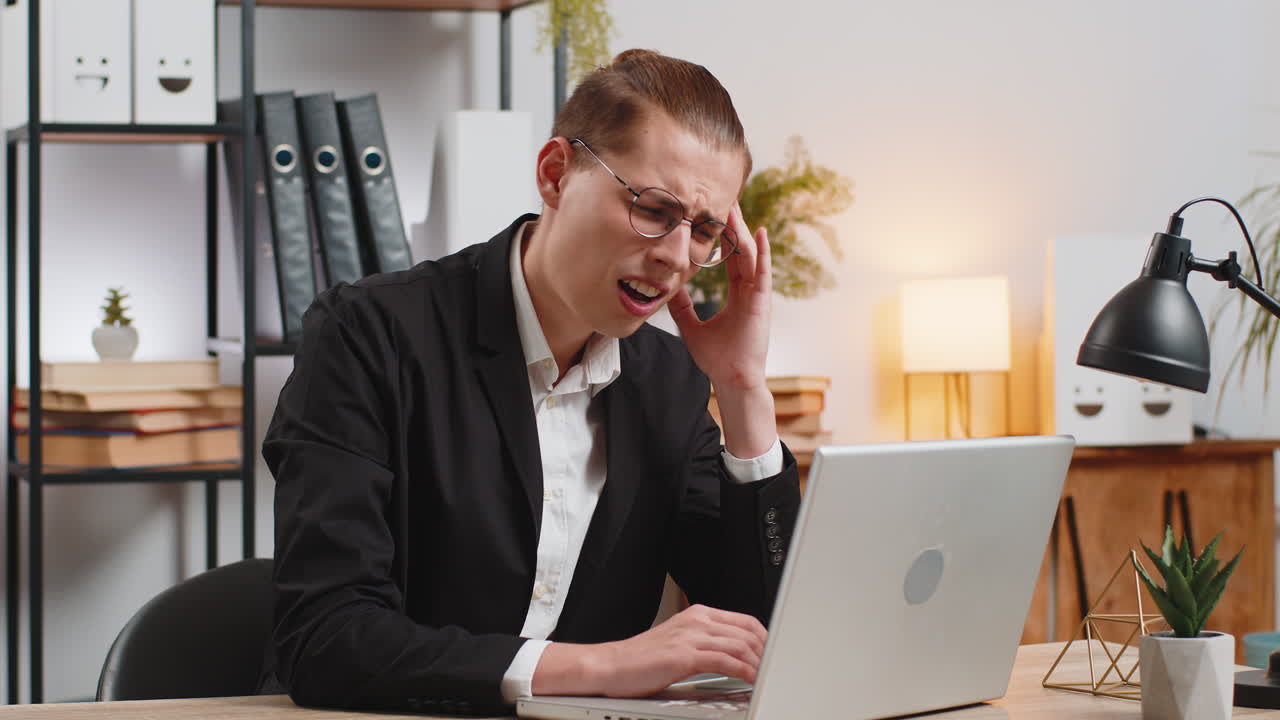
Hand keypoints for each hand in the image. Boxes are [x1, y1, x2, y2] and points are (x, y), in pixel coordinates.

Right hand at [532, 604, 766, 697]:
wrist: (610, 666)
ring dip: (759, 662)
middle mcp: (697, 621)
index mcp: (698, 615)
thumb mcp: (680, 645)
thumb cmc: (641, 660)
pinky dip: (743, 670)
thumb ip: (707, 645)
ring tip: (769, 676)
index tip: (774, 653)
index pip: (744, 620)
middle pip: (747, 631)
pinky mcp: (684, 655)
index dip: (765, 637)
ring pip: (739, 644)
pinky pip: (724, 660)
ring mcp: (690, 636)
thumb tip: (736, 656)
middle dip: (767, 651)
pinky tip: (751, 679)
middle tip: (777, 667)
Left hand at [668, 204, 770, 393]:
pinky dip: (762, 251)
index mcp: (737, 294)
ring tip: (734, 208)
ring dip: (743, 231)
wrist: (731, 380)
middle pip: (742, 250)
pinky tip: (760, 232)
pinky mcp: (761, 303)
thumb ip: (682, 308)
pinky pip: (762, 271)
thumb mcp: (691, 327)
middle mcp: (749, 291)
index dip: (724, 237)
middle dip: (734, 225)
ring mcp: (757, 295)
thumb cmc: (717, 359)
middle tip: (725, 199)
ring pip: (751, 255)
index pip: (731, 258)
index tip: (714, 217)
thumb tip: (669, 290)